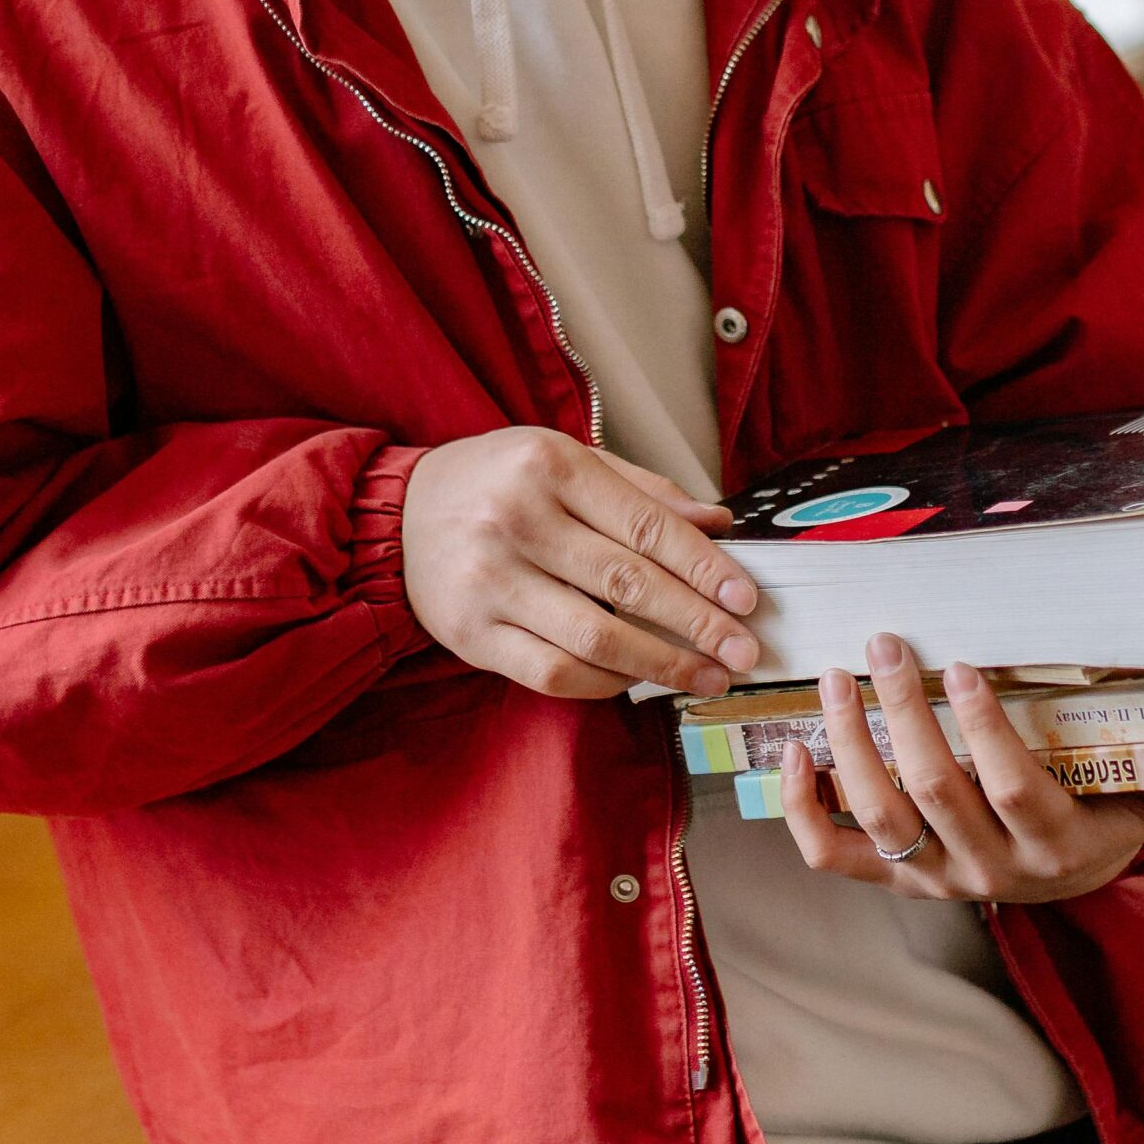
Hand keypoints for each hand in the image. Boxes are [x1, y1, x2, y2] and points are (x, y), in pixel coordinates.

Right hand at [402, 429, 758, 698]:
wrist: (396, 514)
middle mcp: (517, 521)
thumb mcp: (565, 459)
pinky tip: (638, 681)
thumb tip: (718, 523)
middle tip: (743, 653)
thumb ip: (643, 491)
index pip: (647, 526)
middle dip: (698, 625)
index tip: (746, 600)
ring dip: (663, 665)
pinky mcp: (470, 634)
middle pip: (628, 584)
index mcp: (550, 466)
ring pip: (596, 638)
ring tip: (707, 677)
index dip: (704, 568)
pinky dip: (605, 684)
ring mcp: (490, 582)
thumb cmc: (497, 483)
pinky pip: (553, 672)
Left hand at [779, 633, 1143, 904]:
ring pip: (879, 816)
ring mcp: (934, 878)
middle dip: (903, 712)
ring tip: (839, 677)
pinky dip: (802, 811)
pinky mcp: (892, 882)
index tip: (961, 666)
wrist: (1059, 888)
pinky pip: (833, 857)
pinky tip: (794, 754)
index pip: (1011, 788)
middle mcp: (988, 870)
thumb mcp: (1143, 808)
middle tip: (886, 643)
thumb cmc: (1097, 822)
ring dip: (850, 743)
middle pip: (934, 791)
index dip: (983, 731)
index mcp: (1051, 849)